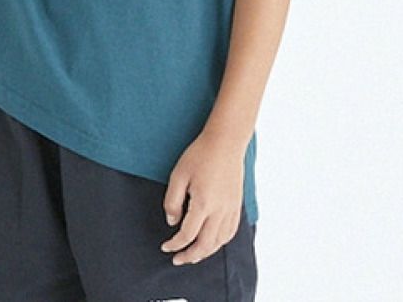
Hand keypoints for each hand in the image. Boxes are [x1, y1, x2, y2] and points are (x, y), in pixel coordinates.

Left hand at [160, 128, 244, 265]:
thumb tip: (172, 221)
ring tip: (193, 255)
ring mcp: (231, 209)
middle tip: (178, 260)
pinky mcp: (237, 205)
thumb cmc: (200, 155)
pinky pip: (230, 232)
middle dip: (190, 256)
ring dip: (205, 252)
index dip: (175, 245)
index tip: (165, 247)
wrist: (226, 142)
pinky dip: (220, 243)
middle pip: (205, 245)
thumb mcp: (178, 174)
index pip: (187, 235)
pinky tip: (213, 242)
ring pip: (220, 242)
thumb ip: (172, 201)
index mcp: (203, 204)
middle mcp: (220, 210)